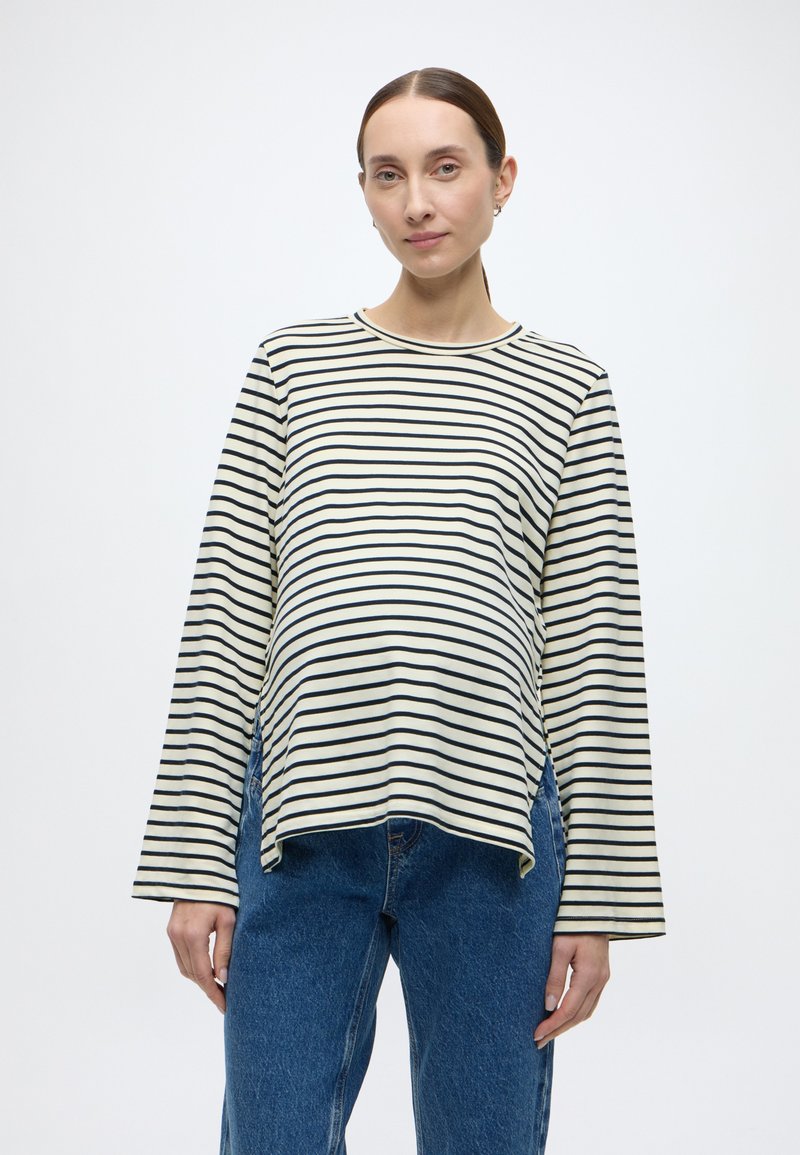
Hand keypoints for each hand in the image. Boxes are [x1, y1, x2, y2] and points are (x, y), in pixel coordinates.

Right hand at [166, 900, 236, 1012]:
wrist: (199, 872)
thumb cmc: (220, 893)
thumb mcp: (228, 921)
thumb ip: (224, 951)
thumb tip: (223, 979)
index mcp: (194, 936)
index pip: (203, 975)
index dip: (213, 993)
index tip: (225, 1006)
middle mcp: (178, 937)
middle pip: (192, 974)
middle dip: (208, 989)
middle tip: (224, 999)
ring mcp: (172, 934)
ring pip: (184, 968)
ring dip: (199, 979)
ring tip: (217, 986)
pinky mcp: (171, 930)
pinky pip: (180, 957)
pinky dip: (192, 967)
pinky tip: (206, 969)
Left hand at [533, 933, 610, 1047]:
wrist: (594, 908)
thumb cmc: (572, 924)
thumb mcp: (559, 947)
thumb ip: (555, 977)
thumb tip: (549, 1006)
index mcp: (588, 975)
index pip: (568, 1009)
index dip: (552, 1025)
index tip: (536, 1035)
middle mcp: (599, 981)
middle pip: (578, 1016)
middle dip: (558, 1030)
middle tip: (538, 1041)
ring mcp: (603, 979)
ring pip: (586, 1012)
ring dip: (568, 1024)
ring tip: (549, 1033)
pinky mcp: (601, 975)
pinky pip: (590, 1002)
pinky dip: (576, 1014)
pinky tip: (565, 1016)